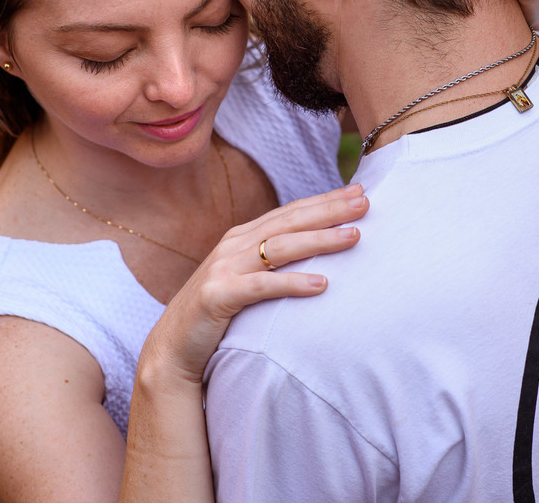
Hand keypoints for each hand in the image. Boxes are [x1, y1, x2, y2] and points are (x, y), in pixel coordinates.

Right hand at [139, 185, 367, 385]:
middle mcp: (234, 245)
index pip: (291, 212)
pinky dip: (293, 283)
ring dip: (320, 240)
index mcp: (243, 237)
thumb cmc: (218, 315)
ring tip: (354, 237)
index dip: (325, 200)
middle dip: (330, 210)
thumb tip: (317, 250)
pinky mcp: (217, 296)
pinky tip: (322, 284)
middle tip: (366, 201)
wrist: (172, 348)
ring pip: (280, 248)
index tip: (359, 190)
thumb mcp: (247, 279)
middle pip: (290, 222)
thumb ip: (272, 262)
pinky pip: (262, 287)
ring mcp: (224, 268)